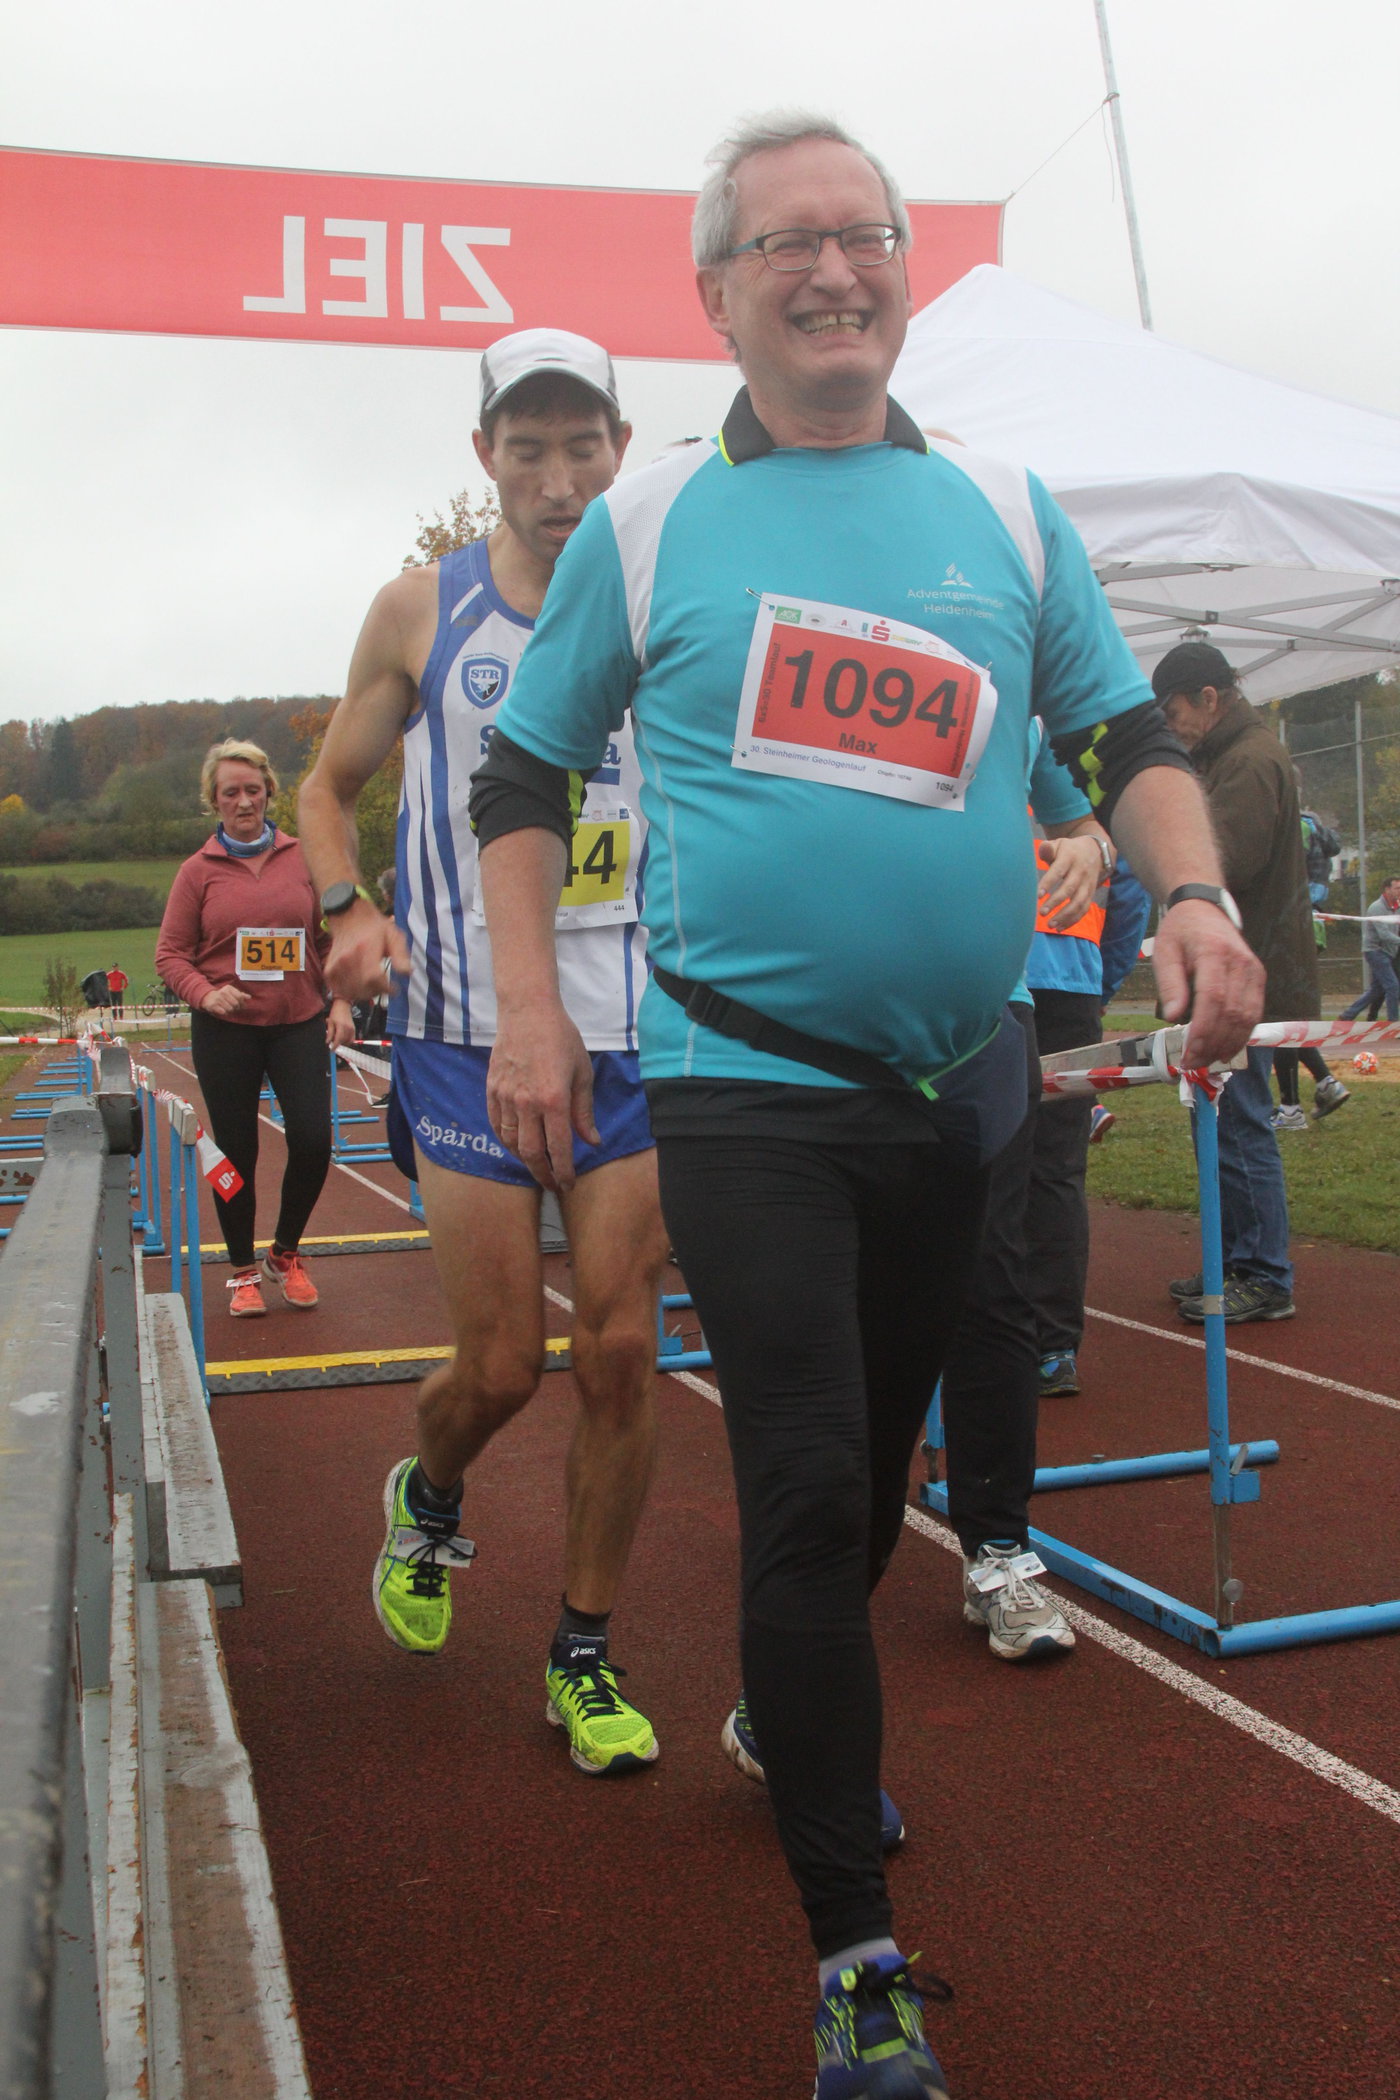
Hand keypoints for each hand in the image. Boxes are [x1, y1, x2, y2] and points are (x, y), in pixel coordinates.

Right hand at [202, 984, 251, 1016]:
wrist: (207, 997)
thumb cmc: (222, 995)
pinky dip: (224, 1013)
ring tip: (227, 1008)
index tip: (241, 1005)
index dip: (242, 1003)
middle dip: (236, 1008)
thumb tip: (249, 997)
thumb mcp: (231, 993)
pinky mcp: (213, 1005)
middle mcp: (223, 992)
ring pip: (230, 1009)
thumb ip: (240, 995)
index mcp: (229, 988)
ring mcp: (218, 999)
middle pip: (236, 1004)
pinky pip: (224, 1012)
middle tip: (233, 1008)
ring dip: (230, 1011)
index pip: (240, 997)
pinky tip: (222, 1010)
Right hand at [324, 898, 410, 1001]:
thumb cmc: (375, 928)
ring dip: (366, 994)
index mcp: (365, 948)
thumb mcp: (393, 936)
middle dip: (378, 992)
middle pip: (363, 988)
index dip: (386, 988)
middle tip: (385, 987)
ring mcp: (336, 964)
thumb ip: (401, 956)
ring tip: (374, 987)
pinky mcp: (329, 970)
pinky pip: (340, 990)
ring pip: (352, 992)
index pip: (373, 977)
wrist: (348, 917)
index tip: (394, 988)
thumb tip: (408, 973)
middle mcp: (348, 957)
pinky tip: (360, 986)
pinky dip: (351, 993)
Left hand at [325, 999, 355, 1049]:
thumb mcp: (330, 1022)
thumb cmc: (336, 1013)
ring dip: (342, 1042)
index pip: (338, 1040)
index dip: (335, 1046)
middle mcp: (348, 1029)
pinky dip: (347, 1041)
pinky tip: (343, 1039)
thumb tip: (328, 1042)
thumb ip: (329, 1033)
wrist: (343, 1006)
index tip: (332, 1050)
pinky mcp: (354, 1029)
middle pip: (343, 1041)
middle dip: (337, 1043)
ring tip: (337, 1038)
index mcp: (341, 1026)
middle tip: (332, 1041)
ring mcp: (352, 1029)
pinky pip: (352, 1039)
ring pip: (348, 1041)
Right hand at [486, 1003, 598, 1193]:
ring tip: (538, 1165)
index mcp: (553, 1099)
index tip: (568, 1184)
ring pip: (510, 1142)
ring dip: (524, 1160)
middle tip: (553, 1185)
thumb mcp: (583, 1074)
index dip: (563, 1171)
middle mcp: (526, 1103)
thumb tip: (592, 1142)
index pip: (558, 1148)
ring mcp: (505, 1097)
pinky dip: (506, 1141)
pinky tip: (517, 1145)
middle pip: (530, 1153)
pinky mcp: (491, 1090)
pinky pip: (495, 1125)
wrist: (528, 1011)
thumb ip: (584, 1112)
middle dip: (543, 1174)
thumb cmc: (562, 1039)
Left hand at [1036, 835, 1103, 929]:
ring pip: (1079, 902)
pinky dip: (1073, 920)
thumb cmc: (1068, 850)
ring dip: (1065, 915)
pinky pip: (1084, 909)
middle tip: (1041, 913)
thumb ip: (1048, 848)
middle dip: (1055, 902)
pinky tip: (1060, 927)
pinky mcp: (1091, 893)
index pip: (1058, 871)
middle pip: (1069, 889)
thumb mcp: (1059, 844)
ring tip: (1050, 925)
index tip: (1037, 896)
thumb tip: (1043, 849)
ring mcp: (1088, 883)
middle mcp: (1081, 871)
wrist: (1094, 851)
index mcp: (1070, 857)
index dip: (1048, 883)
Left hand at [1153, 901, 1263, 1065]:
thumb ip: (1170, 984)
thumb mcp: (1165, 952)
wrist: (1206, 910)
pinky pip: (1254, 1013)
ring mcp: (1254, 971)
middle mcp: (1241, 963)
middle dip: (1213, 1044)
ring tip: (1207, 1061)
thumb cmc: (1181, 932)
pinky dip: (1241, 1035)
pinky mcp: (1259, 979)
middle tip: (1193, 1063)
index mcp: (1214, 952)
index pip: (1213, 998)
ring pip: (1248, 1017)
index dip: (1203, 1031)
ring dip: (1229, 1044)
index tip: (1188, 1053)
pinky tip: (1224, 1049)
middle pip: (1233, 1013)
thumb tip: (1174, 1017)